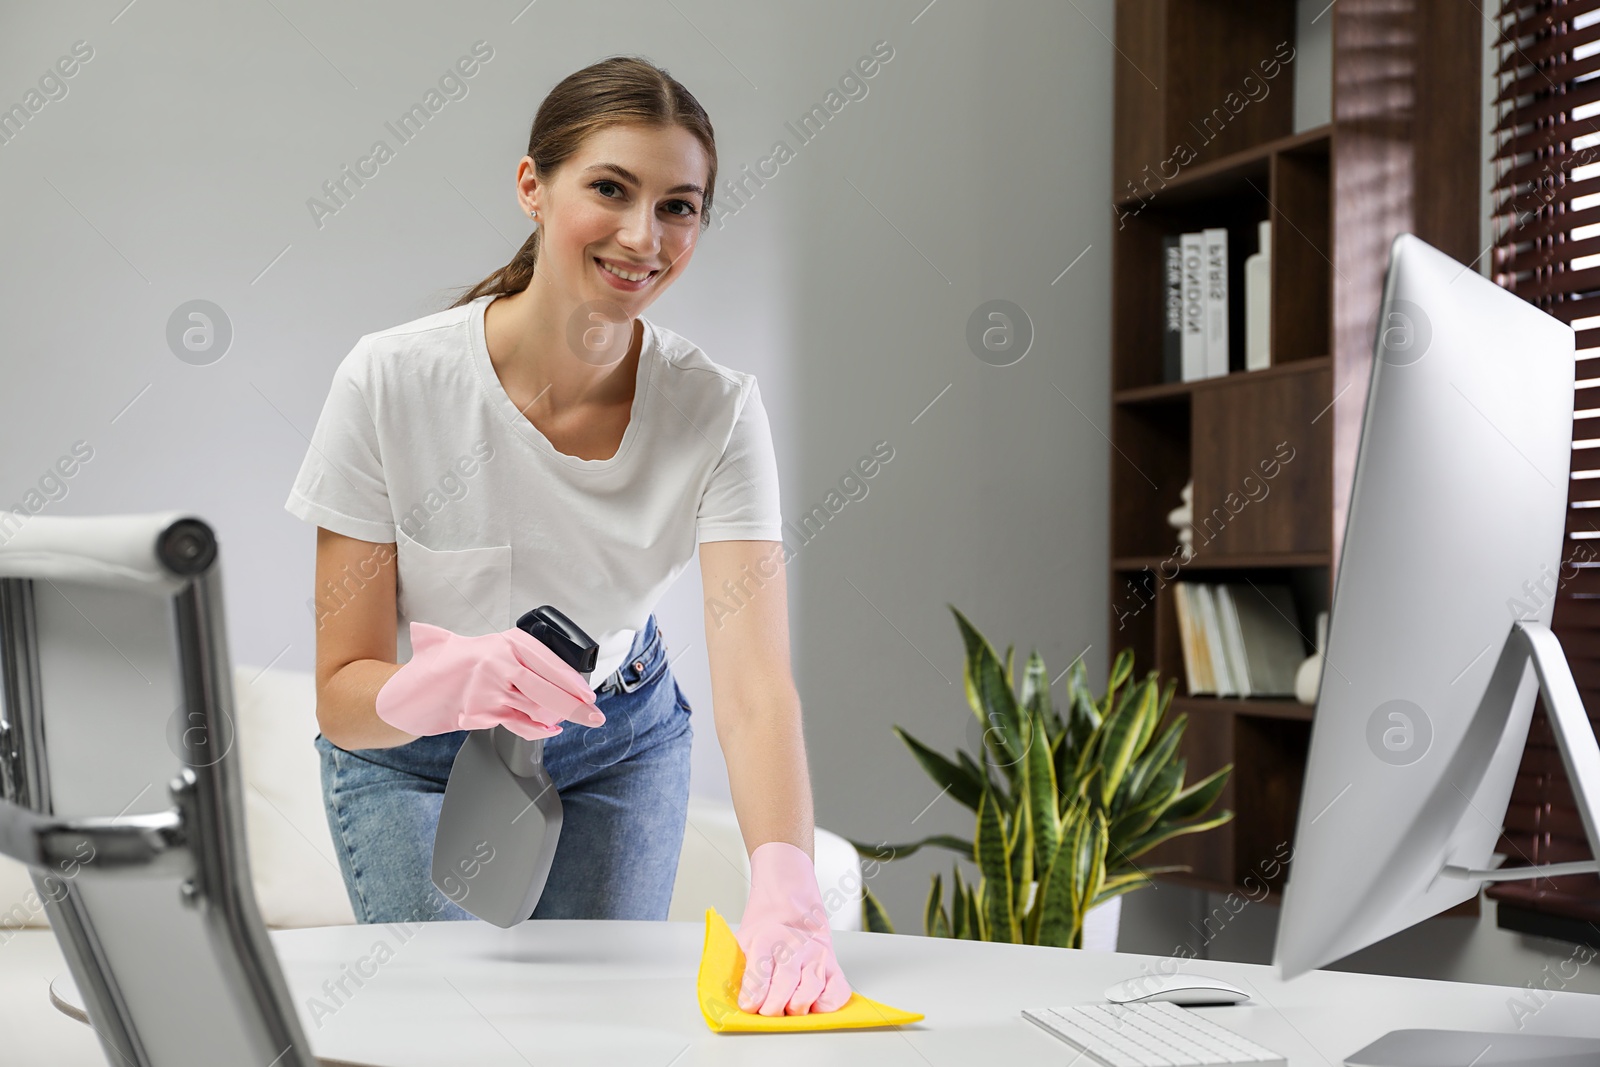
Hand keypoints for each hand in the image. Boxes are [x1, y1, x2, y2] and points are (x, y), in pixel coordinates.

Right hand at [375, 621, 604, 740]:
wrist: (408, 690)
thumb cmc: (445, 667)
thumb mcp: (483, 647)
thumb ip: (509, 654)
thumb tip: (551, 671)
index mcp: (504, 642)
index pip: (549, 661)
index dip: (572, 681)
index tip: (588, 693)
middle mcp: (498, 661)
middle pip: (548, 687)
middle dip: (576, 703)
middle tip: (596, 715)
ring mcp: (489, 687)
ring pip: (536, 706)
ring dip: (561, 716)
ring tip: (580, 720)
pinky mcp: (481, 711)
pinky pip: (517, 722)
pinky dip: (536, 728)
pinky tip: (549, 729)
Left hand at [733, 841, 851, 1014]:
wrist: (790, 907)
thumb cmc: (765, 932)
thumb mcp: (742, 942)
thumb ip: (736, 970)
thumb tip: (729, 999)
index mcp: (767, 939)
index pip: (760, 970)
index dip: (754, 993)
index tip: (749, 1005)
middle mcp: (794, 945)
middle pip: (786, 983)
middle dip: (773, 1006)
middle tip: (767, 1011)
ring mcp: (816, 955)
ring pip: (811, 989)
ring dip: (797, 1006)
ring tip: (788, 1007)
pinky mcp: (833, 965)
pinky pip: (837, 992)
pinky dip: (826, 1005)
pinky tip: (813, 1005)